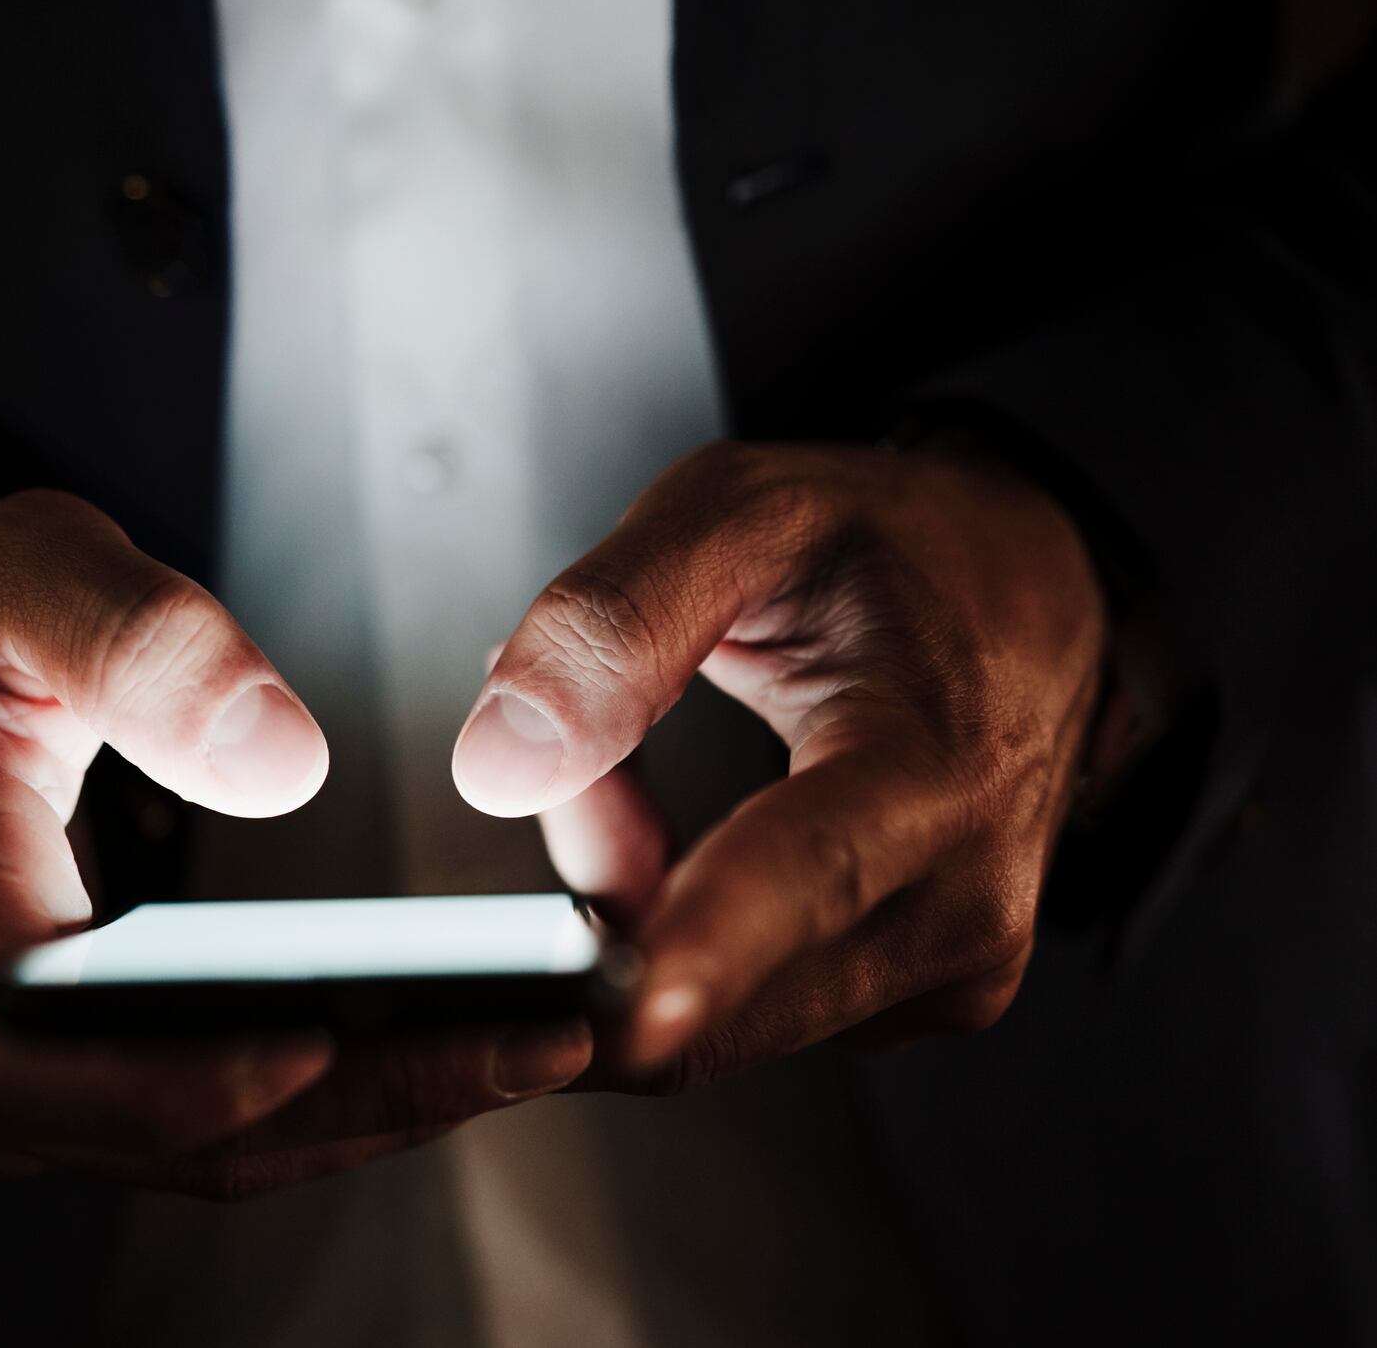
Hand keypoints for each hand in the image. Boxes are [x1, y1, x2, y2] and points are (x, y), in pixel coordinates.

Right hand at [0, 490, 591, 1196]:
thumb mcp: (18, 571)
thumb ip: (138, 640)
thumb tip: (283, 760)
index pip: (27, 1049)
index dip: (176, 1075)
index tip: (334, 1042)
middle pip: (153, 1124)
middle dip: (357, 1094)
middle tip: (537, 1041)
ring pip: (187, 1147)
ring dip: (362, 1111)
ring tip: (529, 1050)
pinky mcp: (49, 1081)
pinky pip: (187, 1126)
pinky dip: (315, 1105)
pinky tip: (433, 1055)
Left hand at [451, 441, 1106, 1084]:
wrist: (1033, 602)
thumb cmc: (893, 549)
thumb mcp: (743, 509)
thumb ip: (614, 619)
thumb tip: (502, 764)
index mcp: (938, 766)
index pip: (809, 876)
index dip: (707, 953)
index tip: (631, 1019)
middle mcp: (964, 903)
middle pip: (719, 997)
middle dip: (595, 908)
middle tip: (566, 763)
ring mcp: (945, 975)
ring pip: (706, 1024)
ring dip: (627, 924)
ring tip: (632, 775)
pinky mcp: (907, 1008)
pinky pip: (736, 1018)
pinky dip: (673, 948)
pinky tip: (686, 847)